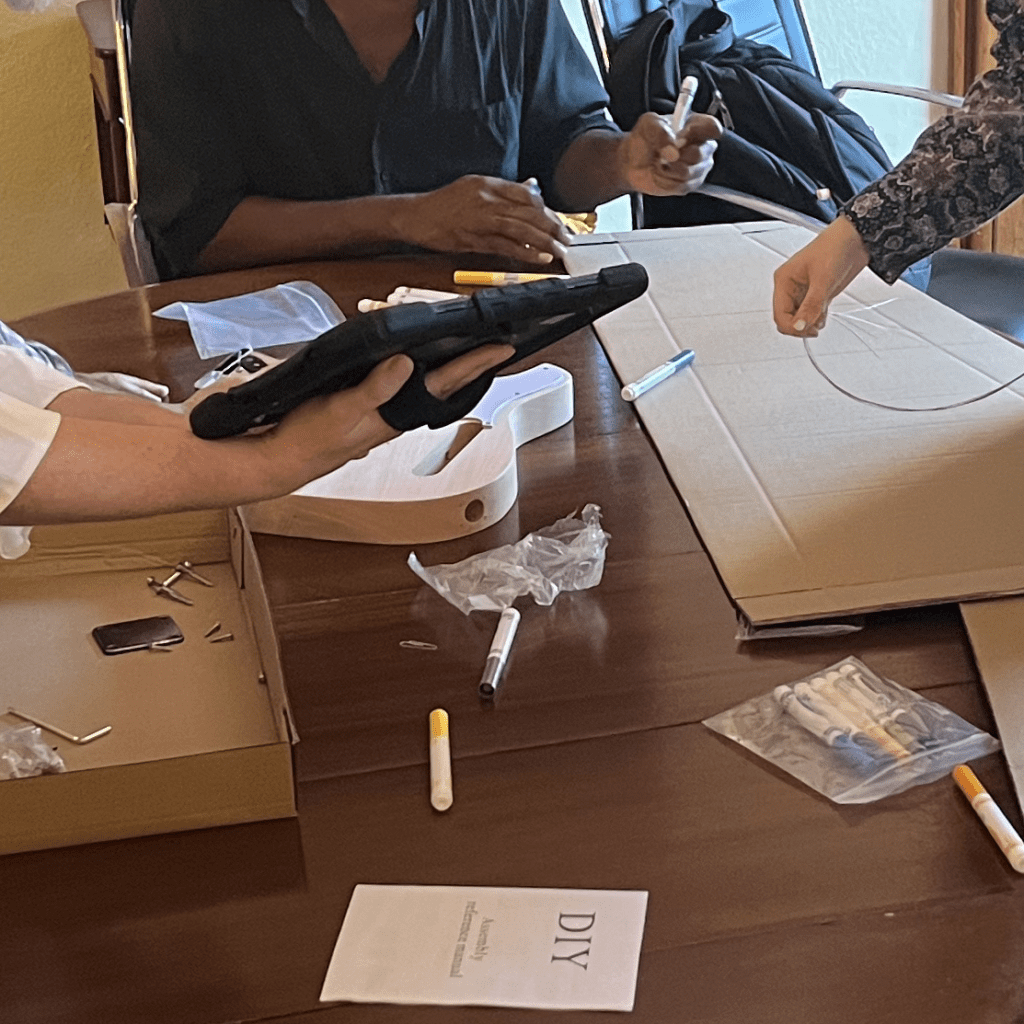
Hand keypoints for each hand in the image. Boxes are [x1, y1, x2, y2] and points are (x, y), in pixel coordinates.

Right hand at [267, 342, 514, 485]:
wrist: (281, 458)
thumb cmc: (309, 440)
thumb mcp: (342, 410)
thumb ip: (375, 388)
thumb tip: (406, 364)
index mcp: (396, 413)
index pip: (446, 384)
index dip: (474, 364)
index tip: (501, 348)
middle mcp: (395, 411)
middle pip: (444, 384)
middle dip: (472, 364)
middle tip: (497, 344)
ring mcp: (382, 409)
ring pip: (425, 385)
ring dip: (448, 367)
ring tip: (468, 349)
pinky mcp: (365, 405)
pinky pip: (400, 383)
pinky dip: (414, 368)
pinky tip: (414, 359)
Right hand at [394, 175, 572, 264]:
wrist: (415, 216)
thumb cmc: (442, 205)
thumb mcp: (473, 188)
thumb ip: (501, 192)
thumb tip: (529, 191)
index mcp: (487, 184)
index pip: (526, 194)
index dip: (546, 209)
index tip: (558, 221)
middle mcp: (486, 199)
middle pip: (527, 212)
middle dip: (551, 226)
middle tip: (566, 238)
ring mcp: (479, 219)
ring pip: (520, 229)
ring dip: (543, 240)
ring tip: (559, 249)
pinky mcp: (473, 239)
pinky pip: (504, 246)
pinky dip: (524, 252)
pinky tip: (538, 256)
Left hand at [619, 112, 720, 196]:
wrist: (632, 162)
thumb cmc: (644, 139)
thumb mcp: (648, 125)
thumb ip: (661, 131)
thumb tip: (673, 150)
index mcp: (697, 126)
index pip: (713, 127)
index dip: (700, 132)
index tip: (682, 135)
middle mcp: (702, 146)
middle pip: (700, 154)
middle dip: (675, 155)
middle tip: (662, 153)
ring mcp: (699, 167)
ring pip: (689, 172)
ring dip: (667, 169)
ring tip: (659, 163)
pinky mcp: (690, 184)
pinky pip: (681, 186)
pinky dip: (665, 181)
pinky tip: (660, 174)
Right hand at [772, 215, 870, 335]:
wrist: (856, 239)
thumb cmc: (835, 248)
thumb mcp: (822, 280)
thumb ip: (811, 306)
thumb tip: (800, 326)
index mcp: (784, 280)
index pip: (779, 314)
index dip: (792, 326)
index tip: (807, 330)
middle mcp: (790, 287)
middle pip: (787, 318)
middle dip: (800, 326)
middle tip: (815, 328)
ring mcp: (802, 291)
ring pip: (798, 318)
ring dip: (810, 323)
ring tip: (822, 317)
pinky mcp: (815, 294)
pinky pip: (809, 314)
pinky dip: (817, 319)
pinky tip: (824, 315)